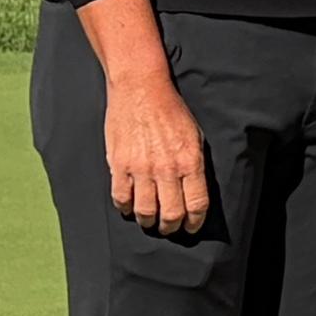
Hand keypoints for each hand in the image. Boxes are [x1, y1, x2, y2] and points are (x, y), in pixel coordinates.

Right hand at [100, 65, 211, 237]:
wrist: (141, 88)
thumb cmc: (170, 111)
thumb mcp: (194, 135)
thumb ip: (194, 165)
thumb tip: (194, 192)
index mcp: (189, 160)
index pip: (196, 204)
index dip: (194, 222)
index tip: (191, 226)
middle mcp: (166, 168)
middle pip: (171, 214)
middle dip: (171, 227)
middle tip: (169, 227)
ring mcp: (141, 167)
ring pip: (145, 211)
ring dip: (148, 221)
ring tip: (150, 220)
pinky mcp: (120, 164)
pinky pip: (121, 198)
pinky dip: (125, 208)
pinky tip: (130, 207)